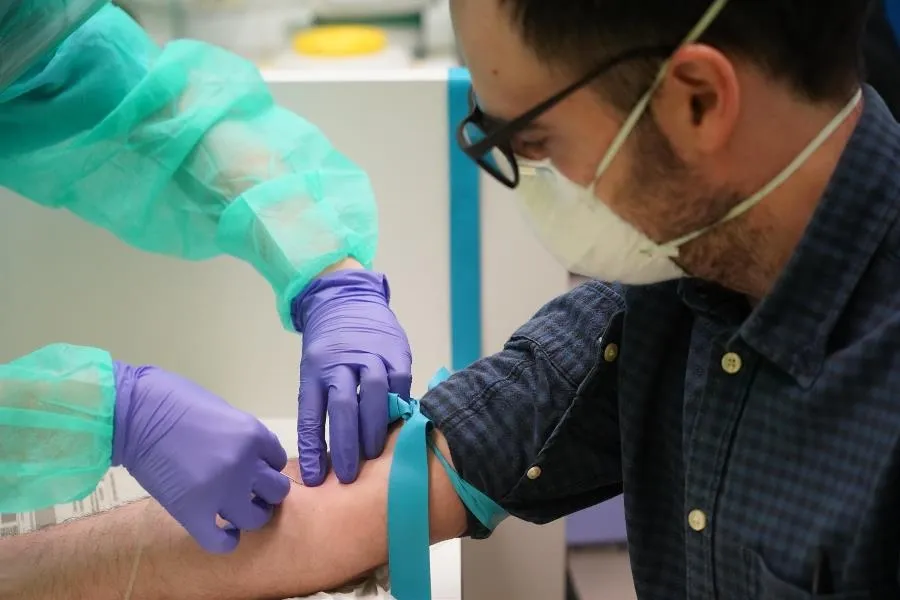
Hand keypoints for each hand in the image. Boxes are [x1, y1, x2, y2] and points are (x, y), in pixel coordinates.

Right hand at [112, 363, 290, 553]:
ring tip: (239, 512)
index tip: (253, 468)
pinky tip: (224, 534)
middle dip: (266, 492)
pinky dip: (226, 542)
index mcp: (252, 434)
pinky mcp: (192, 513)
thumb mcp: (221, 410)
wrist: (131, 414)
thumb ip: (240, 436)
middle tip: (250, 491)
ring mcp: (221, 491)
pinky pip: (220, 541)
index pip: (277, 459)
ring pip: (256, 518)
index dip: (266, 465)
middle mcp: (244, 465)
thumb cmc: (171, 401)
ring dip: (251, 516)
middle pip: (276, 490)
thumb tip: (248, 456)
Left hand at [292, 269, 411, 485]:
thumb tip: (324, 453)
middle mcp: (341, 361)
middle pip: (343, 406)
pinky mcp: (396, 351)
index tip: (316, 478)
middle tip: (348, 475)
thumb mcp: (314, 370)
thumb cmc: (329, 346)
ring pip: (373, 394)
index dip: (313, 448)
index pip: (311, 414)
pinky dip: (398, 405)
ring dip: (374, 428)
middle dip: (345, 445)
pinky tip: (397, 424)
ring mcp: (371, 354)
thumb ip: (322, 403)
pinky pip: (399, 383)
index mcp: (315, 369)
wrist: (347, 300)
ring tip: (373, 454)